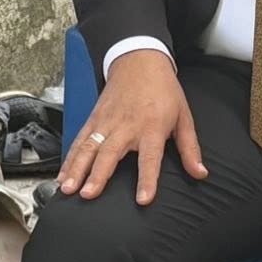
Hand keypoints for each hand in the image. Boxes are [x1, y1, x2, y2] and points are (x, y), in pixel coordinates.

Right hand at [57, 50, 207, 205]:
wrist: (139, 61)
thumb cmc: (163, 91)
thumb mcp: (183, 117)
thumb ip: (190, 149)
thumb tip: (200, 173)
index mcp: (151, 127)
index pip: (150, 158)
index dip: (147, 179)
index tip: (142, 199)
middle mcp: (126, 126)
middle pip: (110, 153)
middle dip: (97, 175)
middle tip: (88, 194)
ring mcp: (106, 122)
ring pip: (88, 148)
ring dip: (76, 169)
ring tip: (68, 189)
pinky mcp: (93, 119)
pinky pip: (78, 141)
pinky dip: (69, 159)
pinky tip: (62, 177)